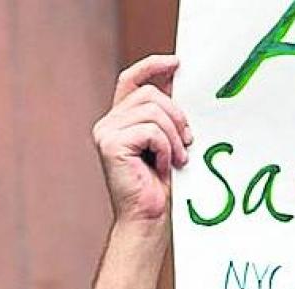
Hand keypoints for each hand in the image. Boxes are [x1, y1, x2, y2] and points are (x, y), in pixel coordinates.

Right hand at [92, 54, 193, 224]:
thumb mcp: (169, 142)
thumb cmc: (160, 186)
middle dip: (178, 116)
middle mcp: (108, 123)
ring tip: (177, 160)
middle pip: (151, 94)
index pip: (132, 79)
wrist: (148, 219)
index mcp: (120, 120)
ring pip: (154, 111)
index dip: (153, 66)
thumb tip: (179, 81)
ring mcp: (106, 132)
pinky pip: (152, 131)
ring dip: (175, 137)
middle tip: (188, 142)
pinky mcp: (110, 144)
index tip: (177, 63)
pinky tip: (163, 167)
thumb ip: (167, 115)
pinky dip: (166, 149)